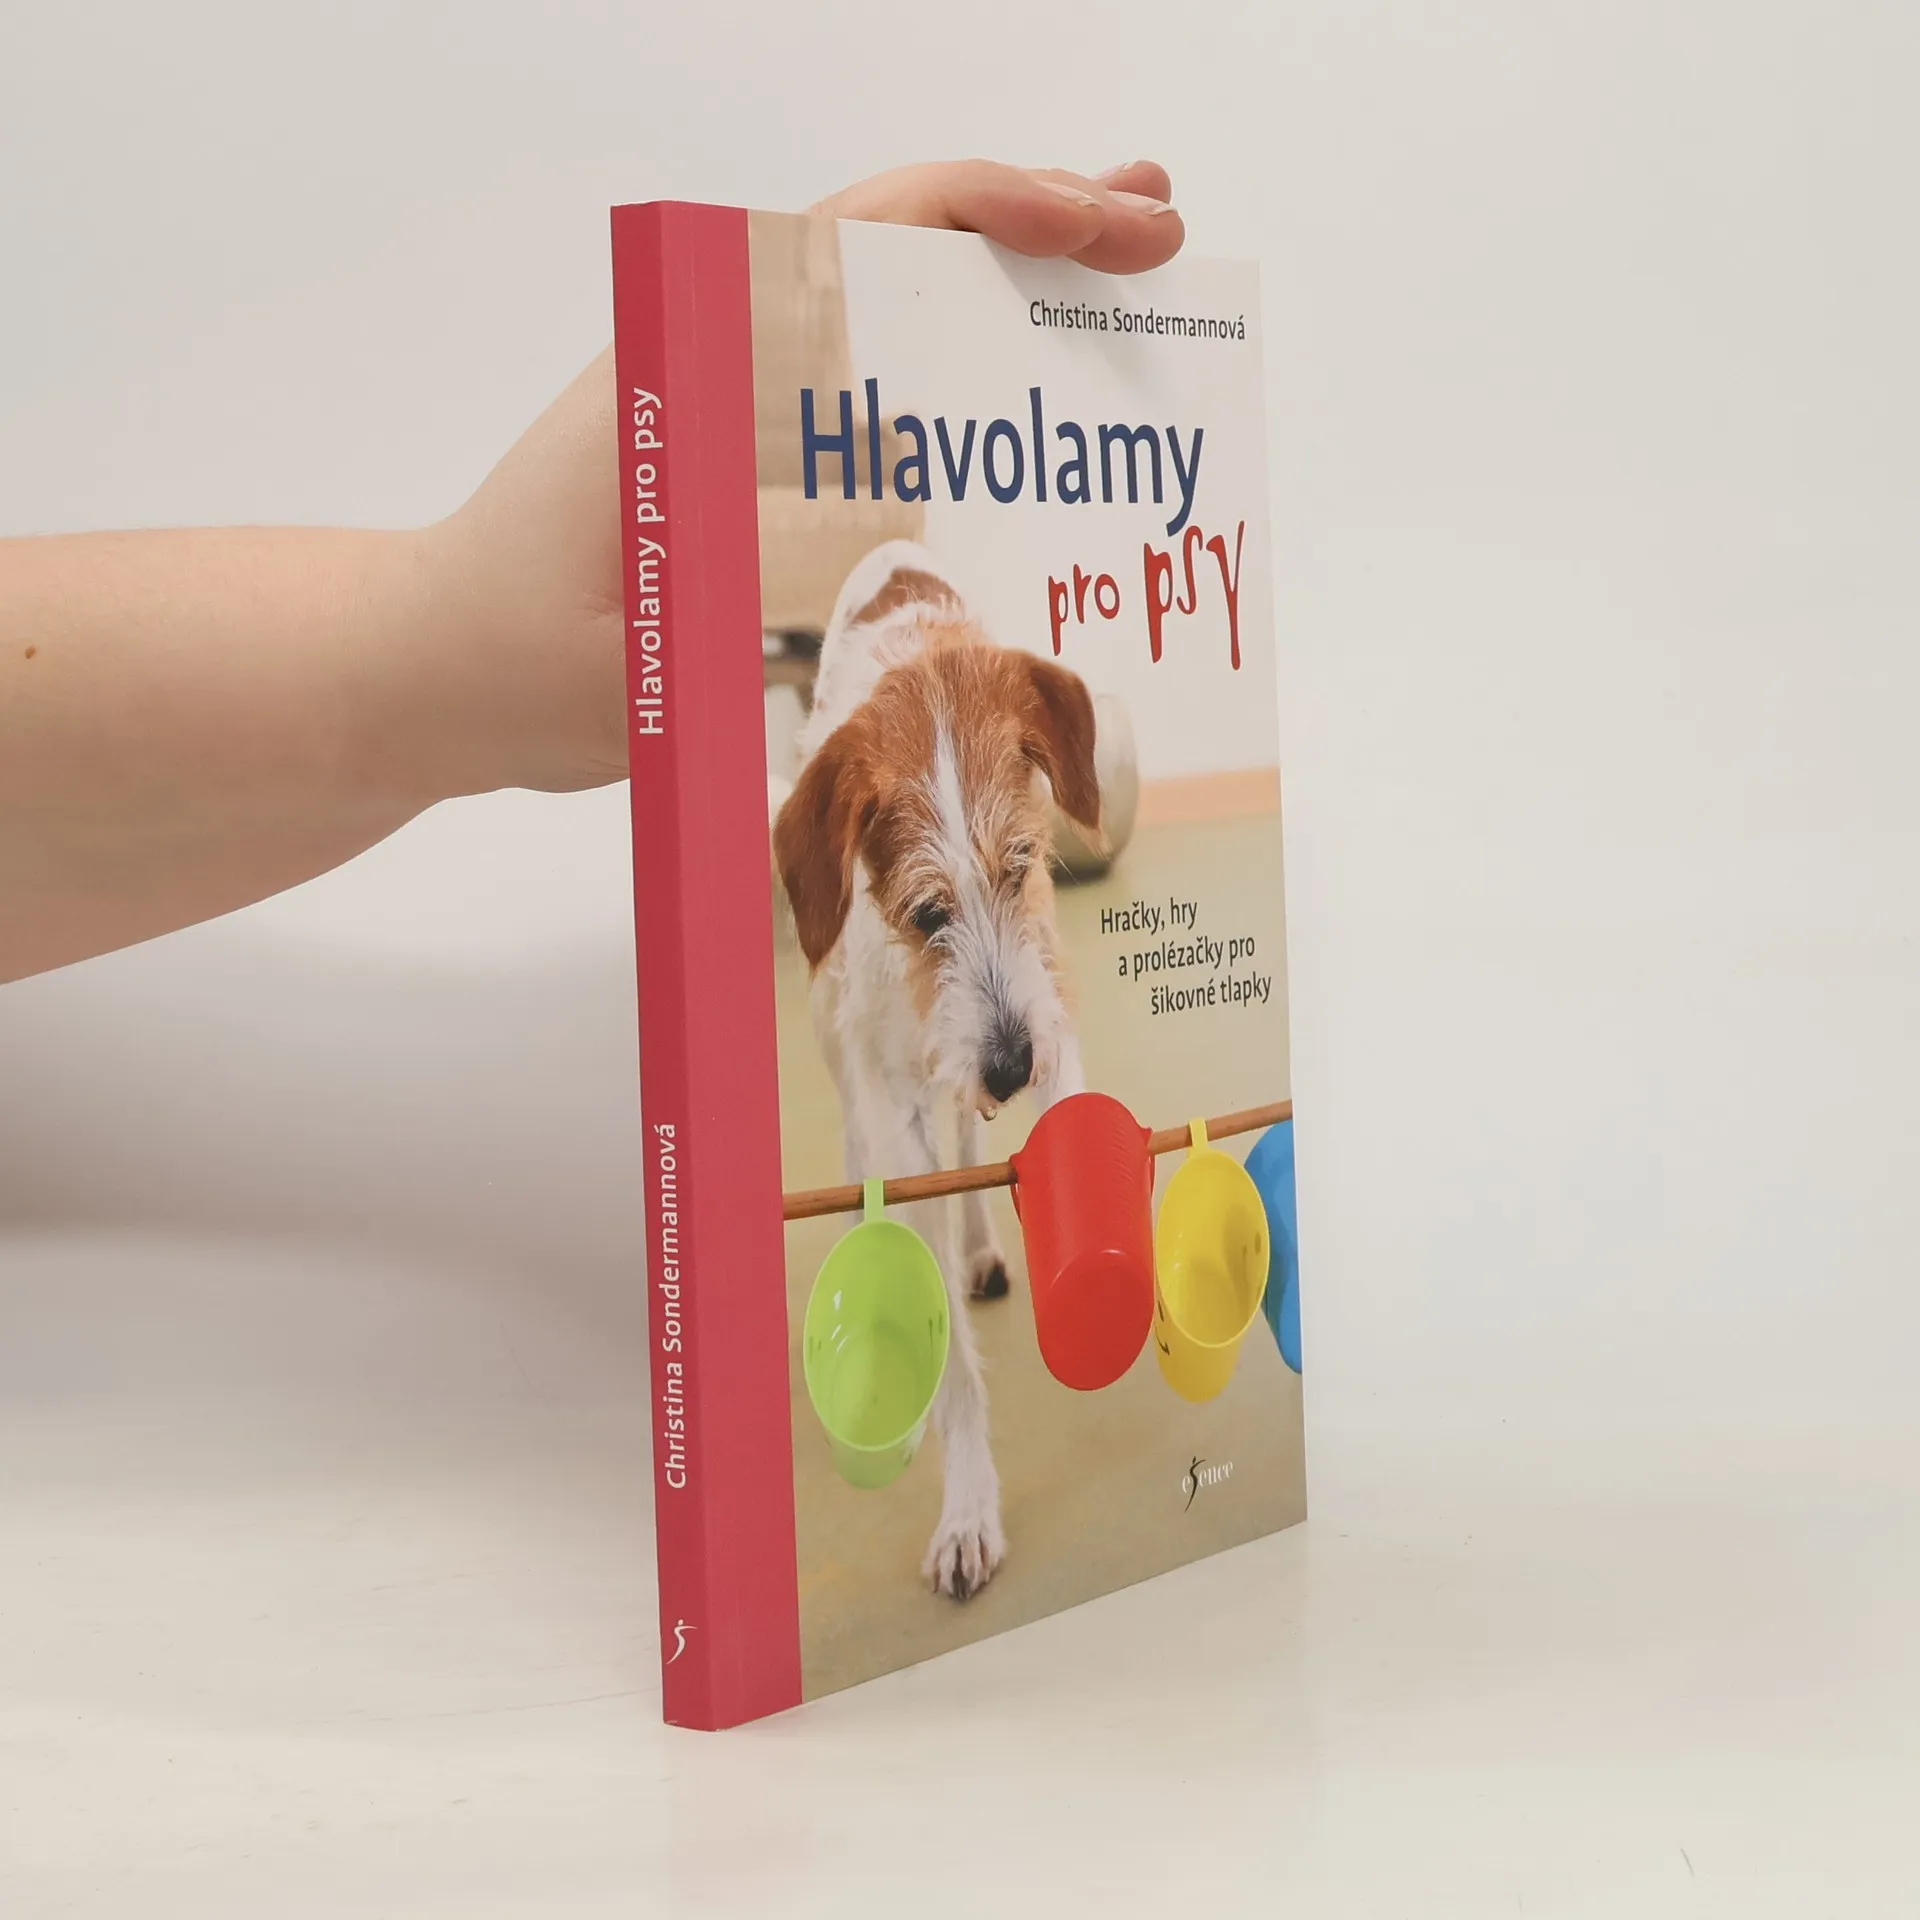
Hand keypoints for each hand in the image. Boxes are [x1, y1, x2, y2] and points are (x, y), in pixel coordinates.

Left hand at [430, 161, 1185, 798]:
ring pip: (899, 340)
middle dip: (1041, 236)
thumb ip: (748, 598)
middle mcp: (732, 364)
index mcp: (708, 355)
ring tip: (1117, 321)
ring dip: (1007, 324)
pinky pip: (878, 432)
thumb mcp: (639, 631)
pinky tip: (1021, 460)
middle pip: (905, 259)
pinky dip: (960, 422)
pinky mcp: (748, 488)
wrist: (434, 679)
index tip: (1118, 231)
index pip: (879, 230)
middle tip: (1159, 242)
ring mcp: (742, 423)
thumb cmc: (505, 648)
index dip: (1014, 211)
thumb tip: (893, 566)